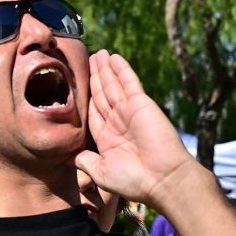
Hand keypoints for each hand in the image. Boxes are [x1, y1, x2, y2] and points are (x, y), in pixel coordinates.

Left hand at [76, 50, 201, 208]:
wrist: (162, 179)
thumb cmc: (133, 181)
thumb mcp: (102, 172)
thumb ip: (86, 162)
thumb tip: (74, 157)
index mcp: (107, 138)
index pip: (94, 112)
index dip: (88, 97)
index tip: (79, 85)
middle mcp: (118, 122)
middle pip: (103, 94)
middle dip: (96, 77)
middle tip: (89, 59)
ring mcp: (130, 111)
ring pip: (113, 85)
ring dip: (105, 69)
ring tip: (98, 53)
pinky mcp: (141, 104)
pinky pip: (128, 82)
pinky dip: (121, 69)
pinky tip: (113, 57)